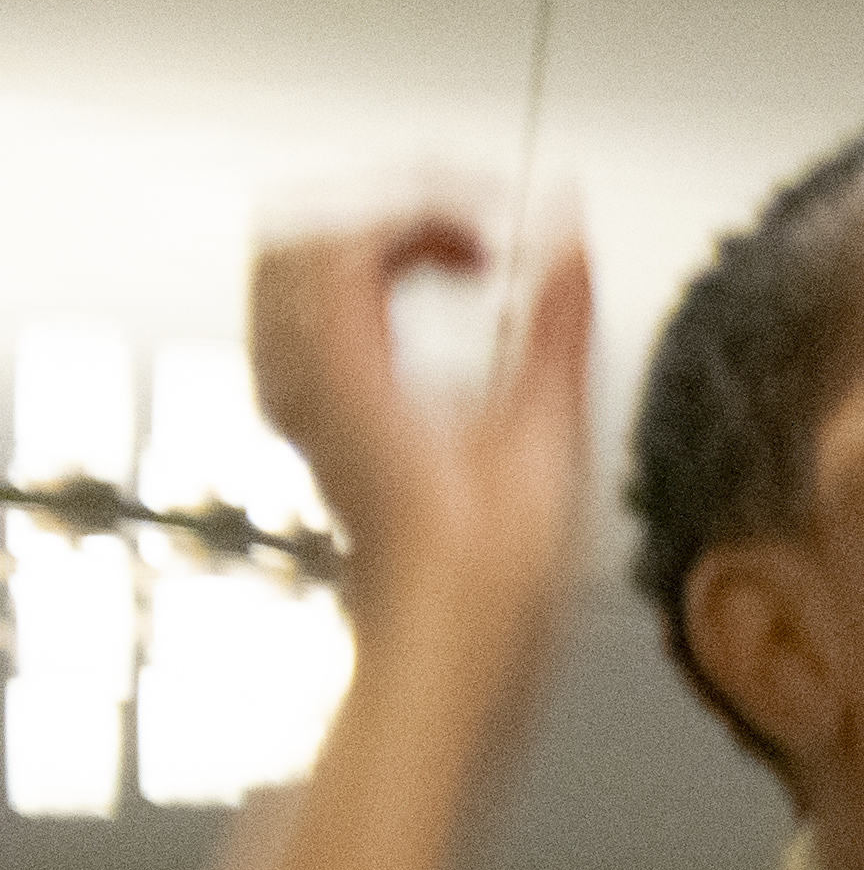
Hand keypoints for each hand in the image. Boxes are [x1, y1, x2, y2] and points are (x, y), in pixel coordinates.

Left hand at [246, 208, 593, 665]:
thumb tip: (568, 238)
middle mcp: (305, 386)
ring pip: (288, 283)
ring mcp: (302, 411)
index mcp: (351, 376)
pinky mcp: (318, 435)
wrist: (446, 661)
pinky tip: (418, 330)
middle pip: (298, 242)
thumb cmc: (488, 583)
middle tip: (471, 237)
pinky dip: (353, 303)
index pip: (351, 238)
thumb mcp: (548, 440)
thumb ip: (558, 325)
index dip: (430, 208)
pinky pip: (300, 332)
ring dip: (367, 254)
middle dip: (391, 217)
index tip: (500, 224)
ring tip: (448, 269)